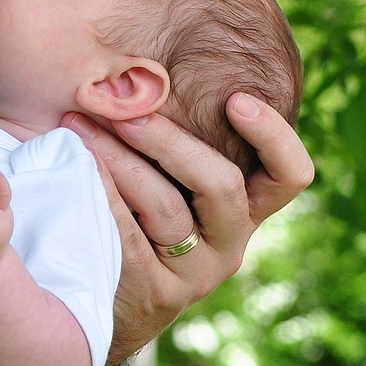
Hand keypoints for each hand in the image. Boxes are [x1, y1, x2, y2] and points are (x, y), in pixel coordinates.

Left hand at [64, 92, 313, 364]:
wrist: (98, 303)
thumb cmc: (133, 214)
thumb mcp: (167, 179)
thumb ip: (176, 135)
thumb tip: (147, 62)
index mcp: (245, 209)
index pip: (290, 176)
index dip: (274, 136)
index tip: (236, 98)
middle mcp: (230, 243)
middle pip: (222, 185)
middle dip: (171, 139)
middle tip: (124, 107)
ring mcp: (195, 274)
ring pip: (168, 208)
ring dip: (120, 158)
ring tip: (77, 123)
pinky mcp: (154, 294)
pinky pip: (129, 236)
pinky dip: (102, 193)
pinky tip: (74, 165)